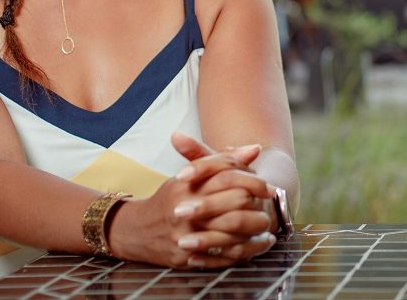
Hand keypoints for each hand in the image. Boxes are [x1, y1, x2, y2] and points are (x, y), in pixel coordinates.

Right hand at [107, 133, 276, 268]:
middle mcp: (185, 208)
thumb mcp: (191, 175)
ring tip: (268, 227)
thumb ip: (223, 161)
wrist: (136, 230)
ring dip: (255, 229)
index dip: (253, 180)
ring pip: (233, 231)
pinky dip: (244, 252)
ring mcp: (184, 234)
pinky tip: (257, 245)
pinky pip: (222, 255)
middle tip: (271, 205)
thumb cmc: (171, 199)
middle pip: (235, 201)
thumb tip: (254, 149)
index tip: (267, 187)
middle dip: (257, 203)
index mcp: (187, 184)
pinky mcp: (184, 257)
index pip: (228, 175)